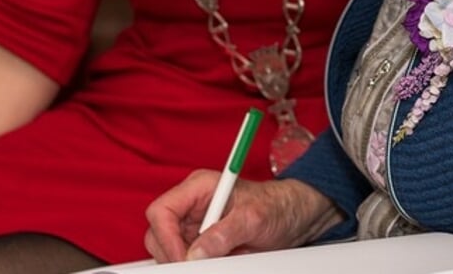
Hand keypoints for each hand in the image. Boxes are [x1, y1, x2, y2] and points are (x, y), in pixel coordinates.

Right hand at [144, 170, 342, 261]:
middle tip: (195, 267)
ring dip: (185, 261)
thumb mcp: (254, 218)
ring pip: (168, 249)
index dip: (166, 238)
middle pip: (158, 233)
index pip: (162, 211)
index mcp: (199, 187)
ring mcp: (195, 225)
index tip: (184, 260)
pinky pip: (186, 259)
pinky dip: (194, 266)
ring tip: (217, 260)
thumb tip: (196, 253)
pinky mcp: (202, 243)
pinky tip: (214, 264)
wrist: (294, 216)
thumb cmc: (277, 206)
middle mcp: (192, 205)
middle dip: (172, 253)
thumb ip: (224, 233)